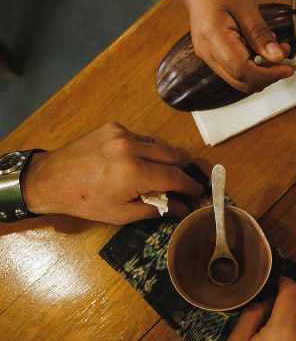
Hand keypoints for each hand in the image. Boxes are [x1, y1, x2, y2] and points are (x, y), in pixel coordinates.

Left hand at [21, 121, 202, 223]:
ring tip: (153, 172)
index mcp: (133, 173)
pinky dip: (143, 149)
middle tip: (180, 181)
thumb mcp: (121, 214)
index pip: (175, 177)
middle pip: (174, 154)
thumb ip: (156, 208)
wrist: (51, 179)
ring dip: (161, 158)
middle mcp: (131, 148)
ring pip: (158, 144)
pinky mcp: (114, 126)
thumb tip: (182, 207)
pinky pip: (141, 138)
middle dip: (180, 168)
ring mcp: (122, 134)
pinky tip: (132, 161)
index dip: (190, 184)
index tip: (198, 189)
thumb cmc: (86, 201)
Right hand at [179, 0, 293, 92]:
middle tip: (286, 59)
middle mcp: (207, 52)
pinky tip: (260, 49)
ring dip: (262, 72)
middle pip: (241, 81)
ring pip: (239, 80)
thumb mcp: (246, 5)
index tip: (288, 67)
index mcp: (213, 37)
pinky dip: (253, 67)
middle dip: (268, 75)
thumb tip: (278, 57)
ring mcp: (208, 57)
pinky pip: (235, 71)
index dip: (268, 74)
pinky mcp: (213, 57)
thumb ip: (261, 34)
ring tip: (274, 50)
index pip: (242, 70)